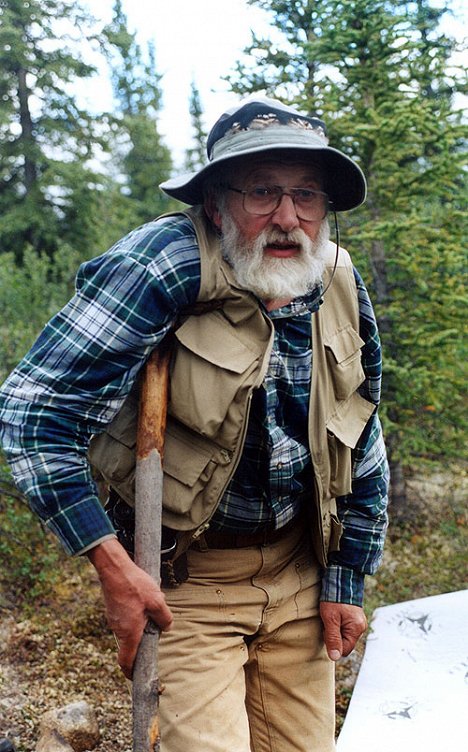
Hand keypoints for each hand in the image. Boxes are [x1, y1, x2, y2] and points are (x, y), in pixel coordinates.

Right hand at [87, 538, 172, 678]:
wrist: (114, 568)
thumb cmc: (135, 585)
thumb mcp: (157, 601)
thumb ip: (164, 618)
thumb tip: (167, 628)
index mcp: (129, 633)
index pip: (126, 661)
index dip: (131, 672)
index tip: (137, 678)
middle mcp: (119, 629)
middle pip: (130, 645)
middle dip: (142, 643)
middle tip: (154, 632)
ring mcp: (113, 619)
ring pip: (128, 630)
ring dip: (139, 625)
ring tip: (150, 607)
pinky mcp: (112, 609)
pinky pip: (124, 619)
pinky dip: (134, 615)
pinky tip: (141, 599)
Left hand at [320, 601, 366, 660]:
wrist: (340, 580)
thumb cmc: (334, 599)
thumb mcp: (330, 619)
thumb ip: (333, 638)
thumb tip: (335, 657)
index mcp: (357, 629)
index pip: (344, 649)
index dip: (332, 643)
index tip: (327, 629)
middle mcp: (360, 627)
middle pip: (344, 642)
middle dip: (334, 635)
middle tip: (328, 622)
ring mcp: (358, 622)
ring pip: (343, 635)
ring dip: (335, 629)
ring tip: (331, 617)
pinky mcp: (354, 618)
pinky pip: (344, 628)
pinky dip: (337, 624)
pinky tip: (334, 615)